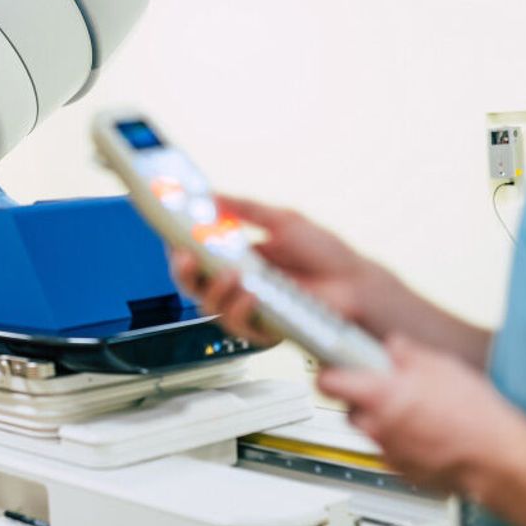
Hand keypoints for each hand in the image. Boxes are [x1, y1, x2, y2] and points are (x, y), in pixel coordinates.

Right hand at [170, 195, 397, 344]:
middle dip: (182, 269)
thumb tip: (212, 196)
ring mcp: (248, 307)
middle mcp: (237, 283)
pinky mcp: (262, 329)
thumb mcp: (282, 220)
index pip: (196, 252)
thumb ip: (245, 208)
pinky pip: (236, 325)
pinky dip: (239, 308)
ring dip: (213, 288)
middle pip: (192, 282)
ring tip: (230, 272)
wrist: (355, 283)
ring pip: (207, 306)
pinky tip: (250, 293)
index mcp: (237, 255)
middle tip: (185, 255)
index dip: (178, 244)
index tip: (170, 231)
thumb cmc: (326, 255)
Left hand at [319, 336, 525, 495]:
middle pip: (348, 407)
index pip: (326, 382)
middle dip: (361, 396)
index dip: (328, 372)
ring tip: (413, 409)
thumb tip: (393, 346)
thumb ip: (406, 353)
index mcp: (378, 395)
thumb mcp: (440, 365)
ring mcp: (388, 450)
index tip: (334, 365)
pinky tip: (426, 431)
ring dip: (381, 418)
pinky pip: (390, 448)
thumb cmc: (475, 415)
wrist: (500, 459)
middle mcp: (376, 425)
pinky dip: (400, 439)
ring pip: (369, 429)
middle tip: (385, 385)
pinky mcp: (402, 469)